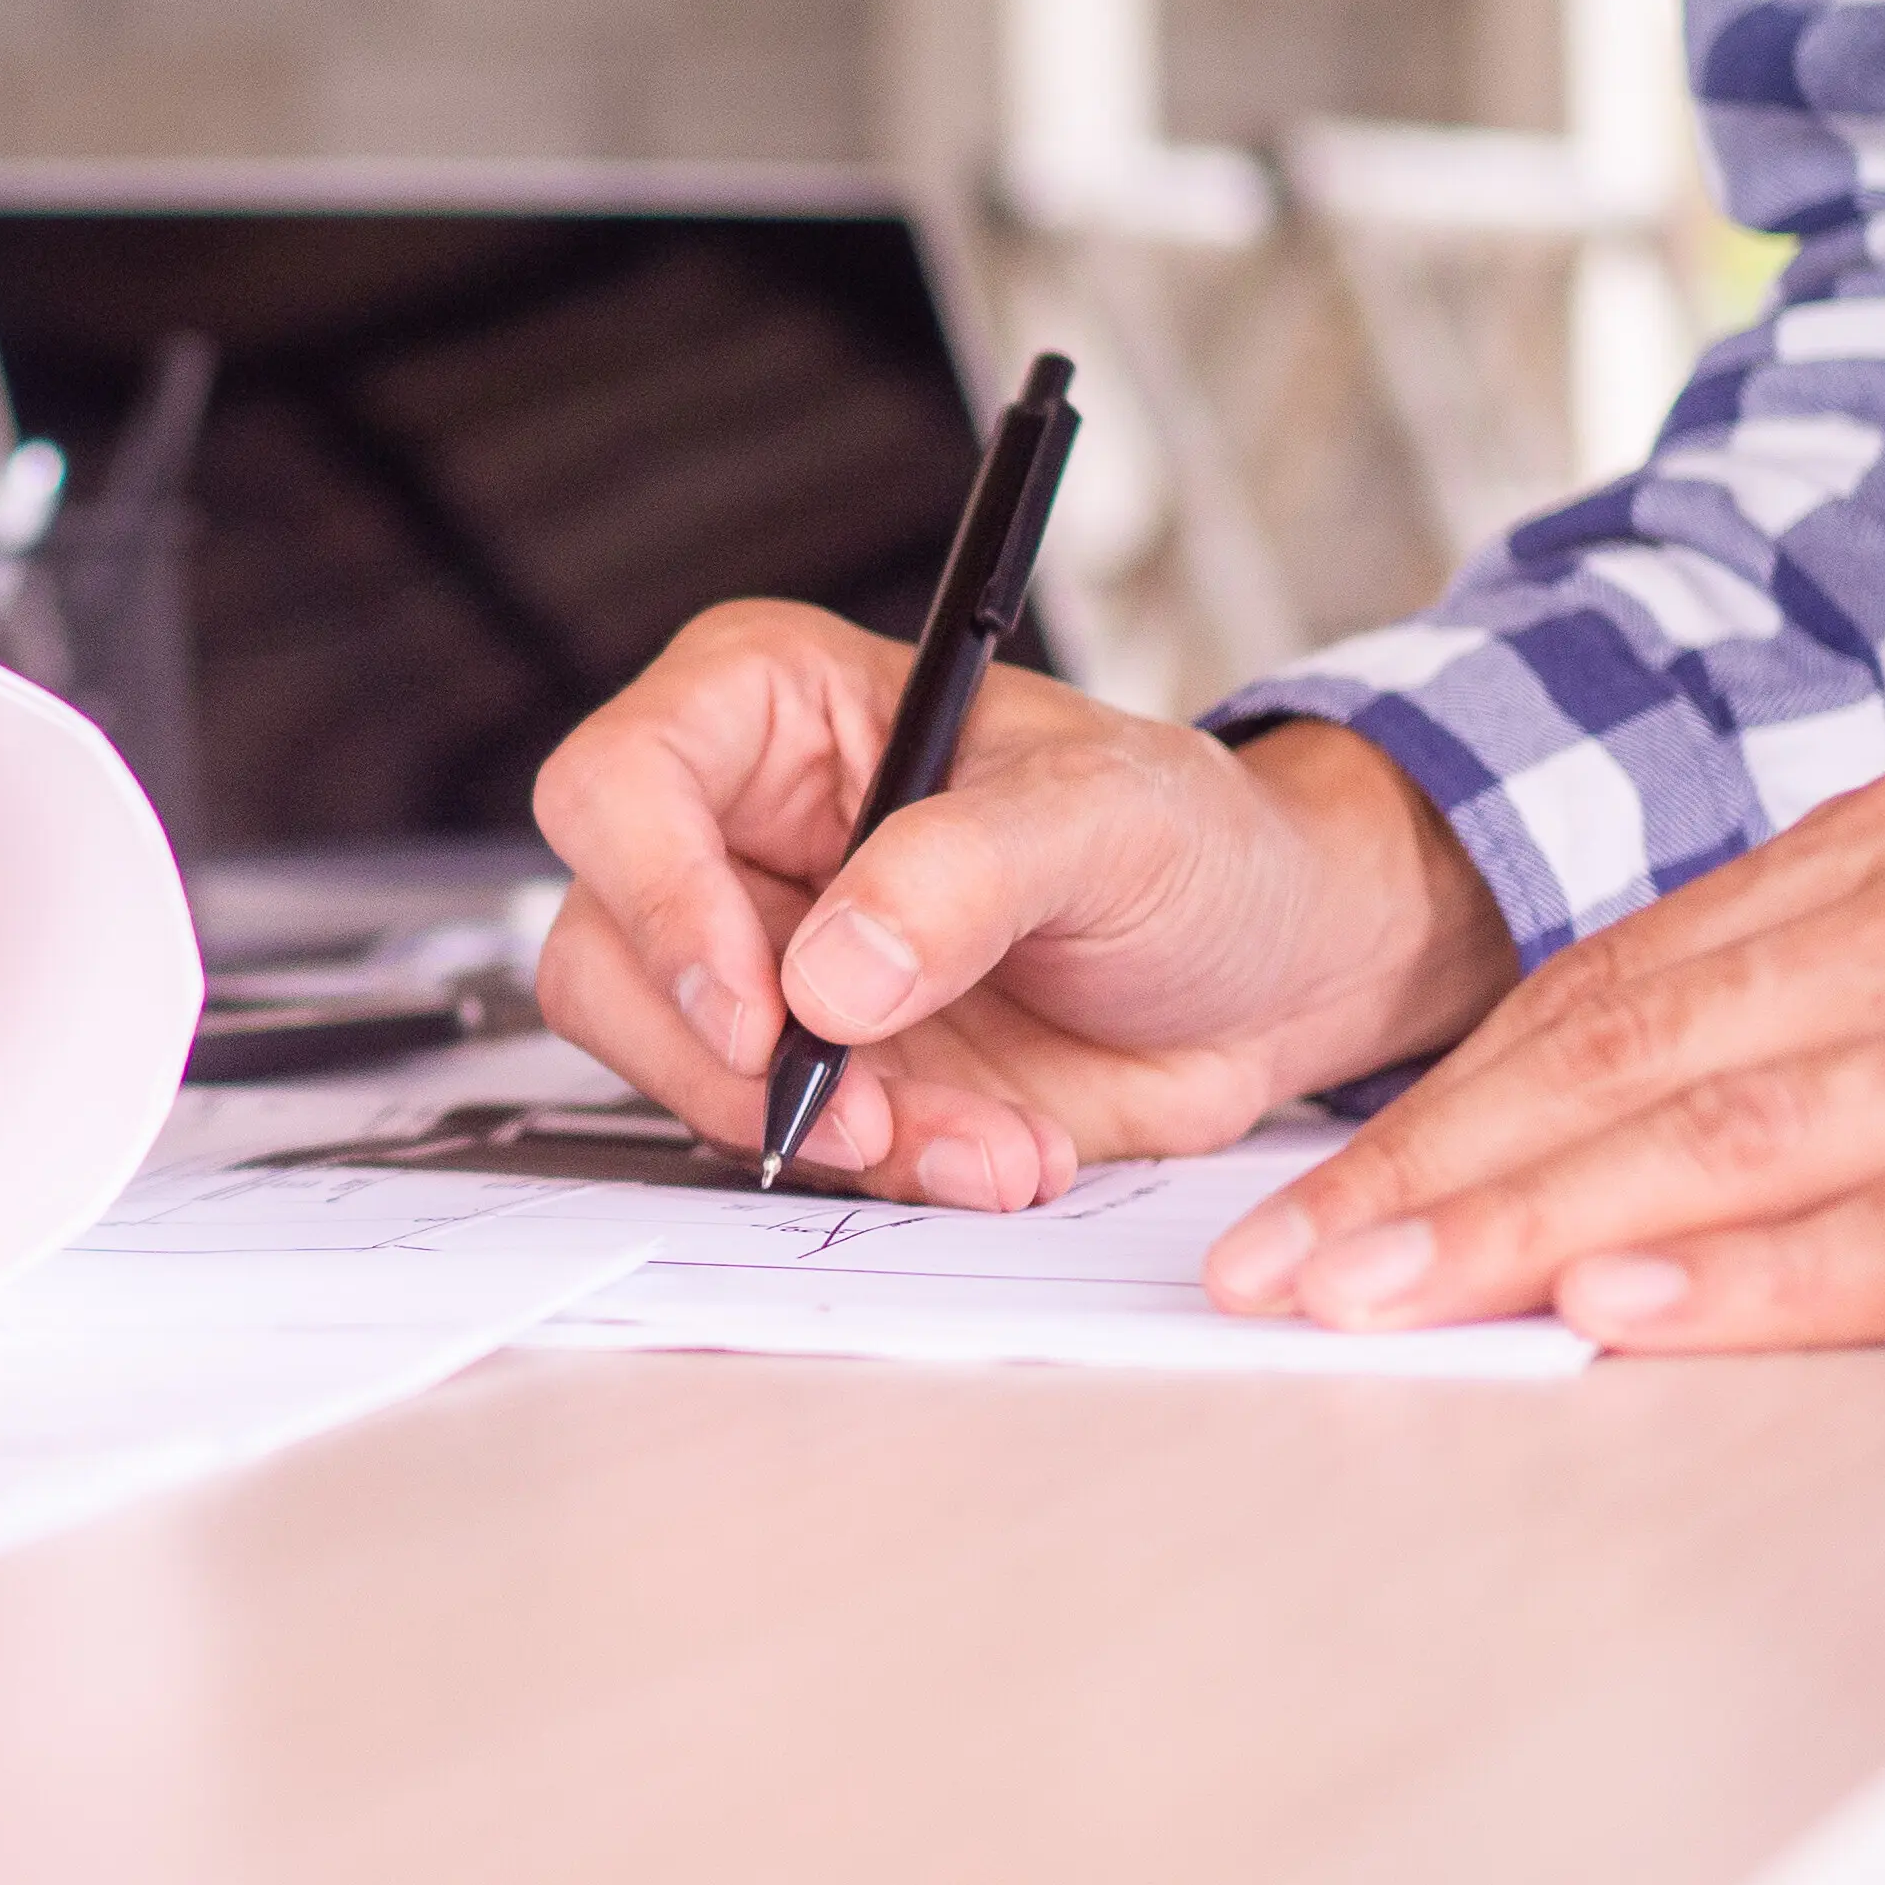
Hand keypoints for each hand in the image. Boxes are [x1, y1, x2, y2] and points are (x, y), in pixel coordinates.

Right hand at [529, 601, 1512, 1207]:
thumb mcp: (1111, 817)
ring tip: (979, 1141)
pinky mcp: (813, 1076)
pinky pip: (776, 1146)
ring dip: (820, 1136)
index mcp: (773, 710)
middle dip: (725, 1062)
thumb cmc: (1197, 843)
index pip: (618, 786)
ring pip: (670, 1067)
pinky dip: (887, 1174)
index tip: (764, 1007)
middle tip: (855, 1114)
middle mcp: (738, 835)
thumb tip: (829, 975)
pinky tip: (1001, 1152)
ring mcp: (765, 964)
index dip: (658, 900)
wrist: (1279, 976)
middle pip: (605, 949)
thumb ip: (967, 871)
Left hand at [1204, 749, 1884, 1347]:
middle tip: (1287, 1274)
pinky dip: (1772, 1276)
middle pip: (1654, 1050)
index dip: (1441, 1106)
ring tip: (1395, 1300)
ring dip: (1544, 1226)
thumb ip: (1800, 1026)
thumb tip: (1539, 1149)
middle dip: (1443, 1176)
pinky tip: (1630, 1310)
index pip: (1621, 983)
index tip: (1300, 1207)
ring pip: (1761, 1129)